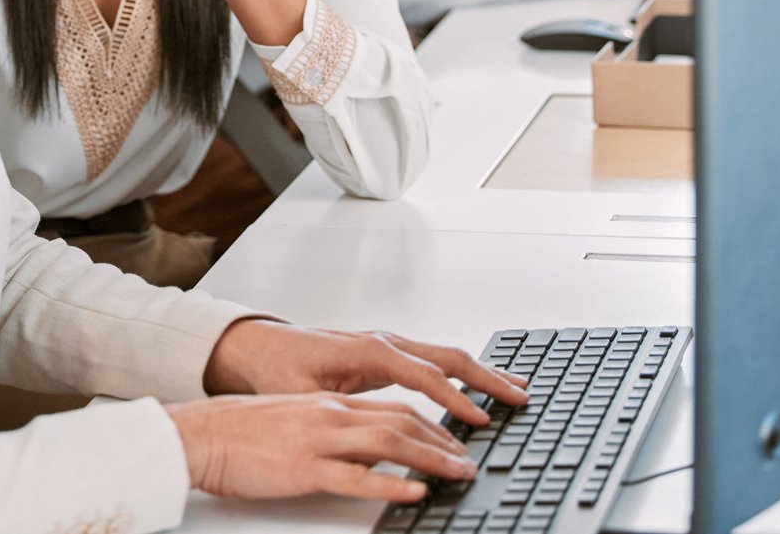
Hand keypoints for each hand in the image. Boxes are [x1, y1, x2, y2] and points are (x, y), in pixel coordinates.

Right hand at [167, 392, 476, 502]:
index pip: (394, 407)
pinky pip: (357, 477)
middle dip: (444, 440)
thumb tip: (366, 451)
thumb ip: (331, 431)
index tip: (456, 441)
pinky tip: (415, 490)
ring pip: (390, 442)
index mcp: (328, 404)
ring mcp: (319, 440)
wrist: (199, 435)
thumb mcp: (294, 422)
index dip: (432, 424)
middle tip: (470, 459)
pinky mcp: (305, 467)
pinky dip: (391, 483)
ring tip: (460, 473)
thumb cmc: (239, 432)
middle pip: (402, 421)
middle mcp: (330, 415)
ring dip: (432, 458)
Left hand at [204, 319, 527, 428]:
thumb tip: (354, 436)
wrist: (258, 346)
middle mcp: (384, 342)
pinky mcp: (387, 353)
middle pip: (448, 357)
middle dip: (487, 377)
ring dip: (483, 372)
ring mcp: (388, 345)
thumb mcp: (300, 394)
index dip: (455, 399)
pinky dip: (463, 371)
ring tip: (516, 388)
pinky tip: (480, 384)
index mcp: (368, 350)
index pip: (425, 375)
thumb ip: (331, 411)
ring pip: (447, 355)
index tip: (480, 419)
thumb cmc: (277, 368)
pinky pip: (435, 360)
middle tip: (521, 396)